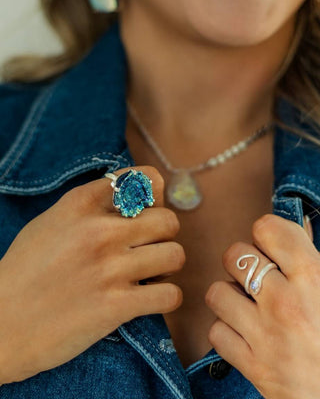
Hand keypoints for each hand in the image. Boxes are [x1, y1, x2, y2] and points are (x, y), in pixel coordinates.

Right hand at [0, 166, 184, 383]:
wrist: (1, 325)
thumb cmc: (25, 271)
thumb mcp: (52, 221)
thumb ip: (92, 205)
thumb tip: (137, 198)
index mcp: (81, 204)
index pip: (145, 180)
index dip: (154, 196)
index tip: (146, 211)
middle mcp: (99, 231)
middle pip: (168, 220)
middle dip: (164, 236)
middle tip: (149, 248)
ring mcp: (109, 268)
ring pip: (175, 255)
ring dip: (167, 267)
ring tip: (150, 274)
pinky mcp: (116, 307)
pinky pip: (171, 295)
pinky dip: (166, 298)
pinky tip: (149, 300)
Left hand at [205, 213, 319, 398]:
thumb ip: (312, 256)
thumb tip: (298, 227)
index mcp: (313, 278)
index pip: (267, 228)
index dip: (267, 233)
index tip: (273, 246)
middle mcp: (284, 303)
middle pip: (233, 255)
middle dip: (244, 261)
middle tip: (261, 276)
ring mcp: (266, 336)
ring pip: (217, 292)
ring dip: (231, 295)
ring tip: (250, 304)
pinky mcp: (254, 367)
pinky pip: (217, 333)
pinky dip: (228, 331)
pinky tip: (247, 333)